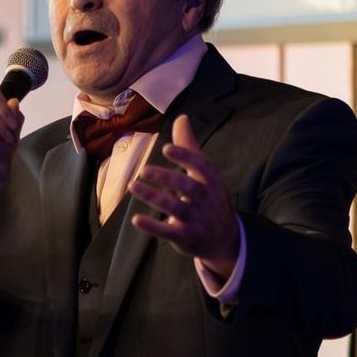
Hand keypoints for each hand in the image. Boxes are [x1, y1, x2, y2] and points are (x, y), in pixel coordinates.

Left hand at [129, 116, 239, 276]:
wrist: (223, 239)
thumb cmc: (209, 198)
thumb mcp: (205, 175)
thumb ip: (190, 147)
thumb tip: (181, 117)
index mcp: (211, 181)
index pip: (201, 166)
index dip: (185, 157)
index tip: (166, 148)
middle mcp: (206, 199)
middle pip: (187, 186)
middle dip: (166, 177)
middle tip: (144, 170)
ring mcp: (196, 219)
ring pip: (174, 207)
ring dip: (152, 196)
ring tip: (133, 185)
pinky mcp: (185, 237)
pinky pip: (167, 231)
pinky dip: (152, 226)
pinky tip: (136, 219)